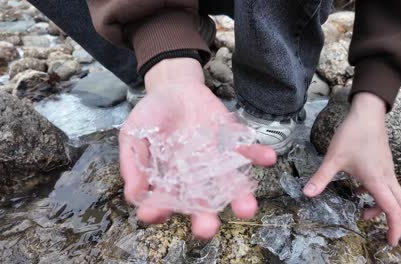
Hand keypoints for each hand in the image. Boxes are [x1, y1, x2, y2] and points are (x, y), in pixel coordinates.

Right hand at [119, 58, 276, 238]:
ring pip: (229, 186)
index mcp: (168, 182)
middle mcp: (195, 179)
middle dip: (204, 219)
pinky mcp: (232, 144)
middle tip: (206, 228)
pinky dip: (258, 155)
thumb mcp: (134, 133)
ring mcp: (216, 163)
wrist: (174, 88)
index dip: (158, 210)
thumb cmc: (152, 116)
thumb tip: (134, 194)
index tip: (154, 213)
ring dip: (240, 198)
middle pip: (201, 205)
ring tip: (246, 208)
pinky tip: (268, 158)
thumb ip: (133, 162)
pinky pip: (247, 152)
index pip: (163, 202)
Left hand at [303, 92, 400, 246]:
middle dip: (398, 224)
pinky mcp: (384, 165)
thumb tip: (307, 194)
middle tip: (388, 237)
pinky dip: (380, 196)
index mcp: (376, 180)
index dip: (394, 228)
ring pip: (396, 196)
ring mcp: (388, 170)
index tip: (390, 242)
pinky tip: (360, 191)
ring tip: (366, 215)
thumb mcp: (333, 158)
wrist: (366, 113)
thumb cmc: (352, 134)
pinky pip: (389, 186)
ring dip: (386, 209)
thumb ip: (321, 177)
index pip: (392, 210)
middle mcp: (387, 177)